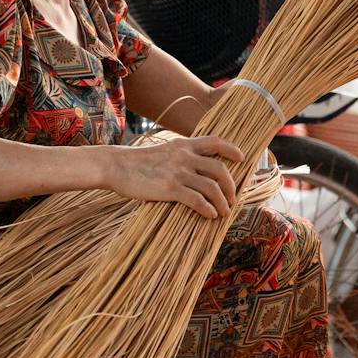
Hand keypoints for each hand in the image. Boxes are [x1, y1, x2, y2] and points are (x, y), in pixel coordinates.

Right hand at [105, 136, 243, 218]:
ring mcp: (178, 172)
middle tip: (232, 200)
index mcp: (184, 145)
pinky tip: (209, 215)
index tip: (242, 160)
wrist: (116, 166)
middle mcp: (185, 157)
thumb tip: (196, 169)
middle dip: (231, 187)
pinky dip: (207, 209)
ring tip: (223, 212)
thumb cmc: (138, 162)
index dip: (232, 150)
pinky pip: (197, 200)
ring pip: (212, 188)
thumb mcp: (163, 151)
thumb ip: (181, 156)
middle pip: (220, 169)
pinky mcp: (170, 188)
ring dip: (222, 202)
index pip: (216, 142)